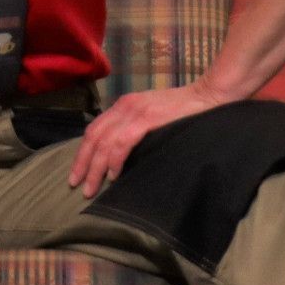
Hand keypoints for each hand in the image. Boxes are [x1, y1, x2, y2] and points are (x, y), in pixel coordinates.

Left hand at [69, 81, 233, 197]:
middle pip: (93, 138)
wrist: (208, 96)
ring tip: (91, 188)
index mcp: (123, 105)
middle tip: (76, 186)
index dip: (82, 154)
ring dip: (95, 168)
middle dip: (82, 164)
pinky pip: (123, 143)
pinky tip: (113, 175)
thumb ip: (135, 129)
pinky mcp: (147, 118)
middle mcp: (124, 106)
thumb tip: (118, 158)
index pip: (94, 131)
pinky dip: (114, 160)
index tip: (77, 174)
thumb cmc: (184, 111)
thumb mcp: (152, 117)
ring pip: (104, 143)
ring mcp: (135, 111)